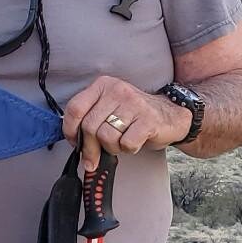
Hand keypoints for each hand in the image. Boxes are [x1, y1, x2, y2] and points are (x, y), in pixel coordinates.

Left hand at [61, 76, 186, 171]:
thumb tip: (75, 143)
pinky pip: (126, 143)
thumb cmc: (135, 115)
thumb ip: (90, 119)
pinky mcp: (148, 120)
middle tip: (94, 157)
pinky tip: (135, 141)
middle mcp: (117, 91)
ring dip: (112, 148)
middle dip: (90, 148)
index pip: (75, 108)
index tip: (75, 142)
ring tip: (121, 142)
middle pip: (89, 127)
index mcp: (103, 85)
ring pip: (106, 137)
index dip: (70, 130)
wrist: (171, 115)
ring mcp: (133, 104)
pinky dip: (128, 149)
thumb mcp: (109, 108)